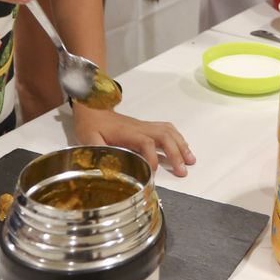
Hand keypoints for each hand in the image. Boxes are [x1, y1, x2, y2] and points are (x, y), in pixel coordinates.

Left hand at [72, 104, 194, 177]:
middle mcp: (140, 127)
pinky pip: (167, 129)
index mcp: (126, 132)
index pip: (145, 142)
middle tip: (183, 170)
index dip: (152, 156)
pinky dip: (178, 138)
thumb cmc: (90, 125)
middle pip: (164, 136)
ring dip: (181, 145)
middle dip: (176, 153)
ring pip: (168, 131)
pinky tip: (183, 148)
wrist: (92, 107)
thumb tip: (107, 168)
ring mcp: (144, 126)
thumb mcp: (87, 140)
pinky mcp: (146, 127)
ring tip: (191, 160)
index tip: (154, 171)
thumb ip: (97, 152)